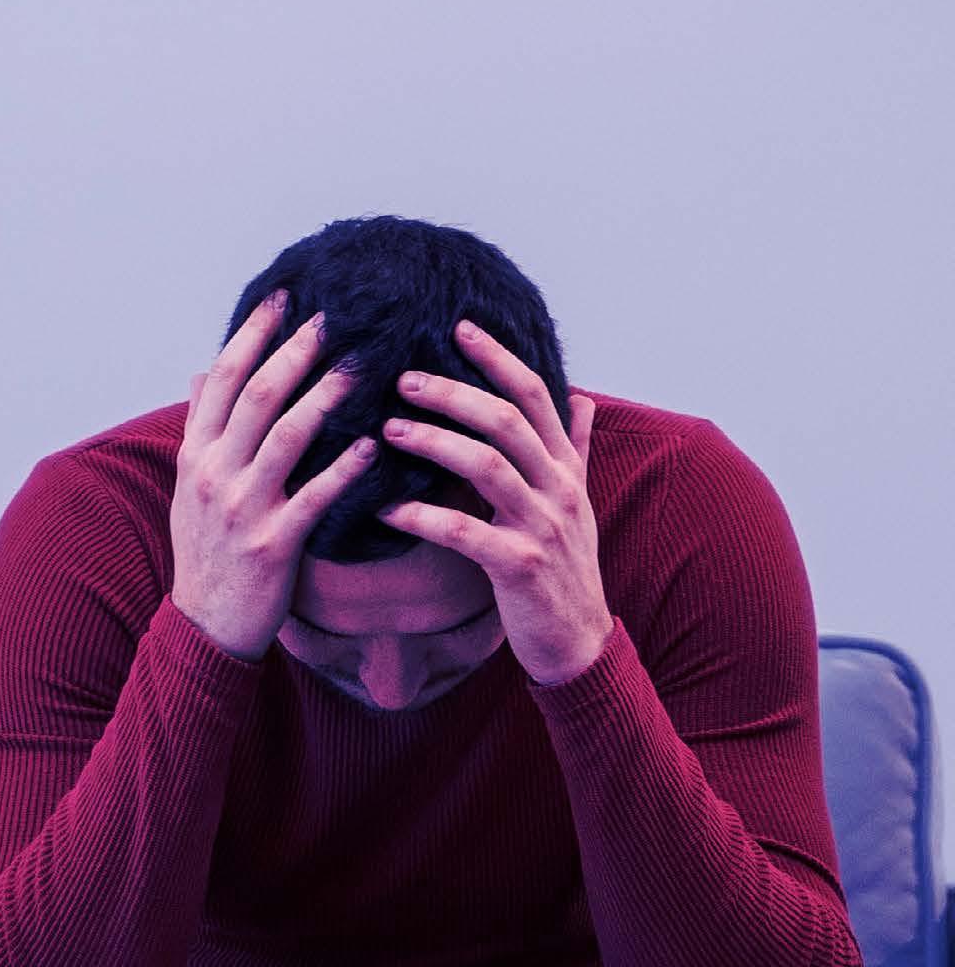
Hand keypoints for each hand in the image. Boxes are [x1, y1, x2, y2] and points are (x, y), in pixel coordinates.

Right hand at [170, 296, 376, 659]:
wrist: (204, 625)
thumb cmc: (205, 551)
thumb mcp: (189, 486)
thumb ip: (200, 428)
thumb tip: (201, 373)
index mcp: (195, 454)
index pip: (222, 380)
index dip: (252, 334)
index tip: (283, 297)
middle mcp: (214, 474)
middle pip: (258, 396)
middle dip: (296, 350)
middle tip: (334, 315)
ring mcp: (242, 508)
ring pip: (287, 436)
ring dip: (326, 395)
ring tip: (362, 363)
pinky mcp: (274, 544)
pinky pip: (316, 496)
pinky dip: (346, 468)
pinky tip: (375, 443)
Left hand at [382, 325, 607, 686]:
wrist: (578, 642)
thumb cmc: (565, 569)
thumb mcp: (577, 500)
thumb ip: (575, 447)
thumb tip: (580, 396)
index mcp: (565, 466)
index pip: (533, 395)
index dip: (497, 357)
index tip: (458, 325)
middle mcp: (558, 487)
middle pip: (505, 421)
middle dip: (452, 393)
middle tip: (401, 378)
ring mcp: (542, 525)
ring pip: (488, 466)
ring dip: (433, 442)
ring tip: (386, 431)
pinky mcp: (520, 566)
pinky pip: (466, 532)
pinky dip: (424, 517)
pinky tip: (387, 508)